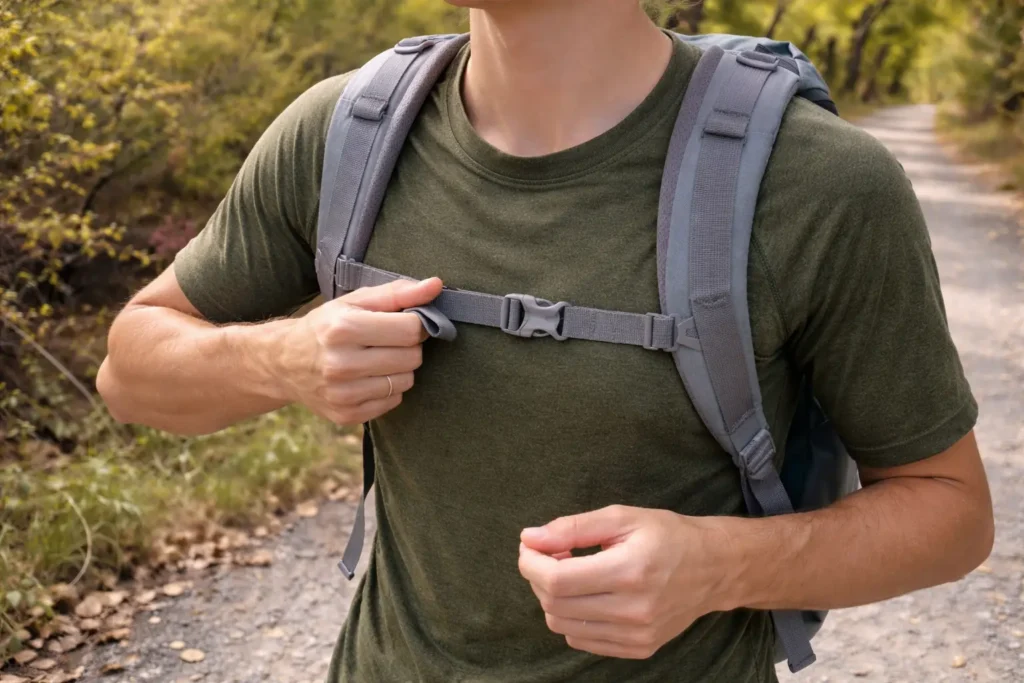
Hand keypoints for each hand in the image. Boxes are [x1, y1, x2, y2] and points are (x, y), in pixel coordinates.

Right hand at [274, 277, 443, 424]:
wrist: (283, 362)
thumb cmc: (327, 326)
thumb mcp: (356, 301)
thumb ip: (398, 293)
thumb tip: (436, 285)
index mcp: (343, 329)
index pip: (411, 329)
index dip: (415, 324)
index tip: (405, 322)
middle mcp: (341, 364)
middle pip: (412, 357)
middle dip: (408, 346)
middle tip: (388, 341)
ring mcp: (343, 394)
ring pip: (406, 381)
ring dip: (400, 368)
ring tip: (378, 359)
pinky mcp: (346, 415)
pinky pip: (393, 401)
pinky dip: (388, 388)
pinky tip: (369, 378)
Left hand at [517, 505, 735, 659]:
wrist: (714, 568)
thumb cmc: (667, 535)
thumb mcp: (622, 517)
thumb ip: (573, 527)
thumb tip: (529, 538)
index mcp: (630, 571)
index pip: (557, 580)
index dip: (532, 563)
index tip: (530, 546)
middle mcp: (634, 610)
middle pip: (555, 605)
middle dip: (538, 578)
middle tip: (549, 554)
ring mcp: (637, 634)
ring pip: (564, 626)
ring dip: (553, 598)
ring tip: (569, 573)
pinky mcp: (639, 648)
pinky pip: (583, 641)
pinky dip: (572, 618)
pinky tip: (586, 595)